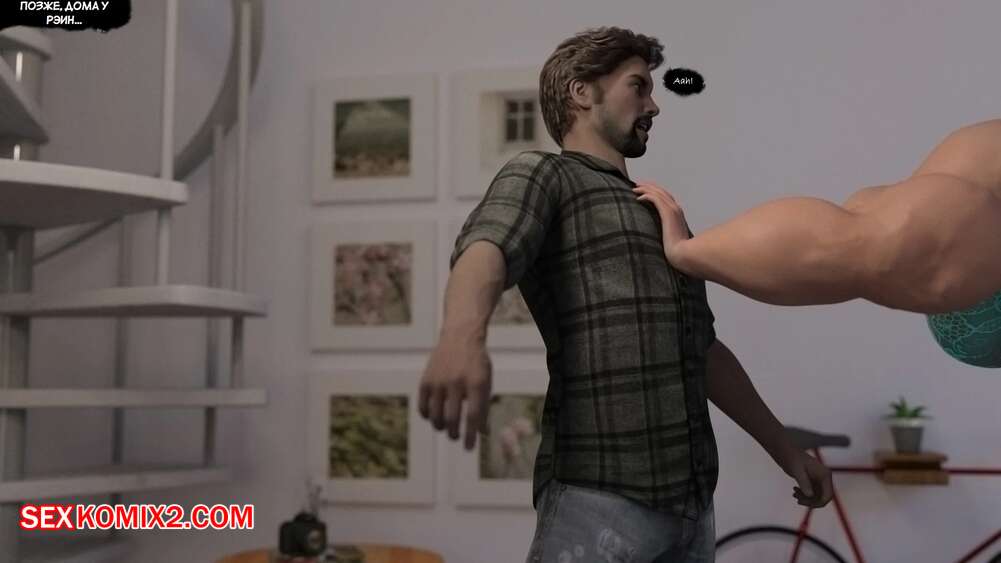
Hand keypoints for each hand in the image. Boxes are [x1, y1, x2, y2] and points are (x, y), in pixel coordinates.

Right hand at [418, 329, 491, 449]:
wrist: (460, 338)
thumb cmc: (476, 365)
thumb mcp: (486, 383)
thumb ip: (484, 408)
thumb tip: (482, 434)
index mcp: (476, 383)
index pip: (473, 416)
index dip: (470, 435)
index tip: (469, 449)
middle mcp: (456, 382)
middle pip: (452, 418)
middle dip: (454, 434)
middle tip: (456, 437)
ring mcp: (439, 381)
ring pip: (435, 416)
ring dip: (440, 427)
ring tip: (445, 428)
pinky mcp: (426, 380)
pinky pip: (423, 407)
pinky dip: (428, 416)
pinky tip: (434, 416)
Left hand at [632, 181, 690, 263]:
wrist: (682, 254)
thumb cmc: (677, 250)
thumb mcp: (671, 239)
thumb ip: (666, 234)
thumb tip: (660, 237)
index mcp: (677, 214)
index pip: (666, 197)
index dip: (655, 191)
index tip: (644, 190)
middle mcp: (676, 209)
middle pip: (661, 191)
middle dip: (649, 186)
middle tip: (637, 184)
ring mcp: (673, 210)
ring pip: (658, 193)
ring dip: (645, 189)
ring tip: (634, 188)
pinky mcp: (668, 213)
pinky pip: (656, 199)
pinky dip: (647, 195)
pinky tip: (638, 198)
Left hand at [777, 446, 833, 507]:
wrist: (785, 451)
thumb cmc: (791, 459)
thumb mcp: (797, 471)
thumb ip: (804, 483)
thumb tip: (810, 496)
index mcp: (825, 475)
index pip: (828, 495)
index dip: (819, 503)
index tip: (806, 504)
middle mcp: (824, 477)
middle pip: (822, 497)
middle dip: (811, 501)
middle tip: (798, 500)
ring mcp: (818, 479)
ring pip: (816, 496)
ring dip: (806, 498)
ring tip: (794, 494)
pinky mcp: (812, 479)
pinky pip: (811, 492)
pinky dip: (803, 494)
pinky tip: (794, 490)